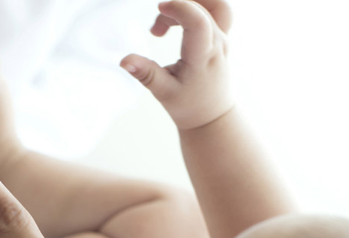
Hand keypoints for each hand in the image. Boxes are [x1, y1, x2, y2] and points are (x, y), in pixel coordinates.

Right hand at [121, 0, 234, 130]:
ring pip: (216, 5)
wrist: (212, 114)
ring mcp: (223, 38)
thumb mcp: (163, 92)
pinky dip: (194, 8)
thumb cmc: (188, 105)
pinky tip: (176, 22)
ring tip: (166, 21)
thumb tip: (124, 61)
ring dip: (190, 3)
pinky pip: (215, 10)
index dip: (180, 8)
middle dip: (180, 5)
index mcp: (203, 57)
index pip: (199, 22)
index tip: (159, 8)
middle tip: (159, 23)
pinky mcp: (222, 36)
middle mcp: (218, 43)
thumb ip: (146, 74)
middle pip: (208, 7)